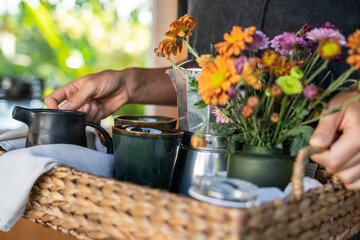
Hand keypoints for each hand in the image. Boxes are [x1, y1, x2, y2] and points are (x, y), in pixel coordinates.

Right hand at [44, 68, 175, 122]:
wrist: (125, 87)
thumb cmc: (108, 80)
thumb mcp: (91, 85)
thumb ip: (78, 97)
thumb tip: (64, 108)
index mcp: (70, 89)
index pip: (52, 99)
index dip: (52, 107)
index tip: (60, 112)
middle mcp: (76, 100)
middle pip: (67, 113)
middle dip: (78, 111)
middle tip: (88, 104)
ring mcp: (85, 109)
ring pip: (79, 119)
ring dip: (89, 113)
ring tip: (97, 104)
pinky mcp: (94, 115)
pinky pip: (90, 122)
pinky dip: (96, 117)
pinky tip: (101, 108)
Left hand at [309, 90, 359, 188]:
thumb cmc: (351, 104)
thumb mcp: (335, 109)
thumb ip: (324, 127)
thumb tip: (315, 145)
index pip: (333, 160)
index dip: (319, 155)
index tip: (318, 145)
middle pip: (339, 171)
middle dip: (328, 160)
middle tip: (330, 144)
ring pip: (348, 179)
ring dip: (338, 169)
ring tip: (340, 150)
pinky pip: (357, 183)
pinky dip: (349, 176)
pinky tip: (347, 160)